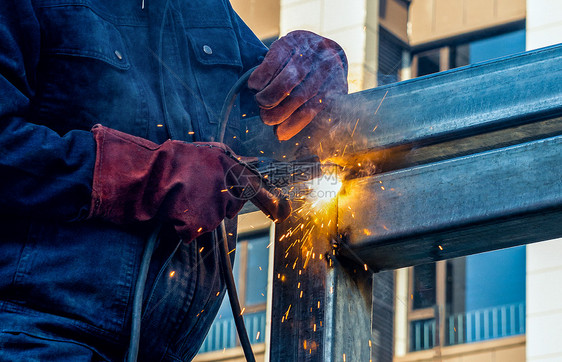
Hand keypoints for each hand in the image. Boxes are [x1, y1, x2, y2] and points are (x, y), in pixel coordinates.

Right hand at [88, 125, 290, 240]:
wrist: (143, 176)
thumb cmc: (171, 161)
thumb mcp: (205, 152)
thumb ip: (231, 160)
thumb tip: (255, 162)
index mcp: (228, 165)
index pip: (257, 186)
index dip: (272, 202)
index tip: (284, 212)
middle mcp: (226, 185)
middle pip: (232, 206)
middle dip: (220, 203)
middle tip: (196, 192)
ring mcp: (214, 205)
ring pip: (214, 218)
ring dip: (200, 213)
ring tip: (181, 197)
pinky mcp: (202, 222)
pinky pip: (197, 230)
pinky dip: (186, 225)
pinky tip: (175, 210)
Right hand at [248, 30, 347, 140]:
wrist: (317, 46)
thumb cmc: (317, 82)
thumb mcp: (325, 98)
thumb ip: (318, 117)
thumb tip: (301, 140)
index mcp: (335, 86)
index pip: (314, 109)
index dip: (294, 124)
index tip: (279, 134)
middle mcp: (324, 68)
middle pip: (300, 96)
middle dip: (278, 113)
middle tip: (266, 119)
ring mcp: (307, 53)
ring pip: (287, 80)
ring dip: (268, 97)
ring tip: (261, 103)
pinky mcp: (289, 42)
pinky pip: (272, 63)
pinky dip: (260, 78)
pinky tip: (255, 86)